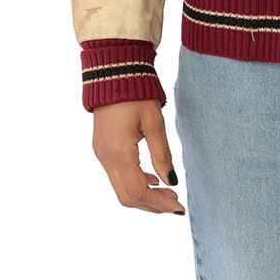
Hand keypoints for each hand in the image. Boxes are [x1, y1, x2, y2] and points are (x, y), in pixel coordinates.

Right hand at [92, 99, 185, 214]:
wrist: (113, 73)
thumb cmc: (136, 94)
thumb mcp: (154, 123)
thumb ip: (162, 154)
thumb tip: (171, 181)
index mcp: (119, 152)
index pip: (139, 191)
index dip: (159, 203)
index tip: (179, 206)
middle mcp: (105, 158)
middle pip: (127, 197)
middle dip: (152, 205)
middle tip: (175, 204)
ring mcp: (100, 154)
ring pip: (121, 189)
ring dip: (144, 196)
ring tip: (168, 193)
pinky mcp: (101, 149)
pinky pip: (117, 176)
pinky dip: (134, 183)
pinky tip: (152, 178)